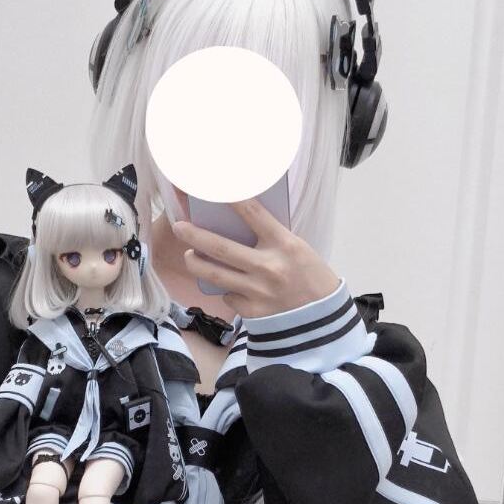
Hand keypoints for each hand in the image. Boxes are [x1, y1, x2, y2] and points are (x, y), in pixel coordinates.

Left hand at [174, 198, 340, 317]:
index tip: (212, 185)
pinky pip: (228, 296)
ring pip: (215, 275)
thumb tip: (235, 225)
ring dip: (196, 263)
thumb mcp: (297, 249)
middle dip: (194, 235)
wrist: (323, 318)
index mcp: (285, 245)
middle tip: (179, 227)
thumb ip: (270, 238)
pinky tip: (228, 285)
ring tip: (190, 256)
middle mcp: (269, 267)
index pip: (253, 213)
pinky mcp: (252, 312)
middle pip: (221, 247)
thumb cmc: (310, 276)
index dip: (230, 197)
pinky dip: (225, 289)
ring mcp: (258, 291)